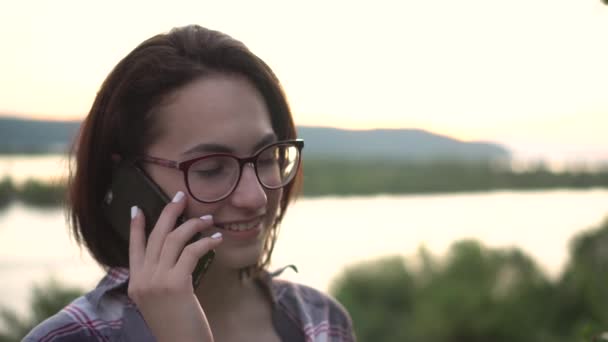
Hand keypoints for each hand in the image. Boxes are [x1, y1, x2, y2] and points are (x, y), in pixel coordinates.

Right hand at [127, 191, 221, 341]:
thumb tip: (177, 260)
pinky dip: (206, 242)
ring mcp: (156, 281)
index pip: (133, 248)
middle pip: (155, 236)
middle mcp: (142, 280)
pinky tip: (217, 239)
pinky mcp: (175, 284)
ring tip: (208, 219)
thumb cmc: (178, 328)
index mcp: (136, 284)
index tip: (137, 208)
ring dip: (193, 224)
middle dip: (169, 212)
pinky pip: (191, 252)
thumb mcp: (162, 303)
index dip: (136, 227)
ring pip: (173, 239)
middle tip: (181, 196)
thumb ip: (162, 281)